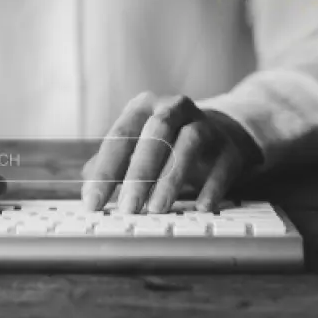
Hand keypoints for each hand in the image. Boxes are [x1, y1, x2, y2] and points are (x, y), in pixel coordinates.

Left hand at [81, 92, 261, 213]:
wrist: (220, 132)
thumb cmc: (164, 143)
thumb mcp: (135, 146)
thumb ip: (110, 164)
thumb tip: (88, 189)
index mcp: (143, 108)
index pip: (120, 136)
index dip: (106, 170)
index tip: (93, 202)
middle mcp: (174, 109)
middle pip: (156, 134)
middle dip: (140, 172)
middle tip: (128, 207)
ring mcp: (206, 125)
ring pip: (188, 144)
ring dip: (171, 178)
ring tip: (157, 209)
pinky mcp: (229, 148)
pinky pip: (222, 166)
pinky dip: (212, 187)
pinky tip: (201, 206)